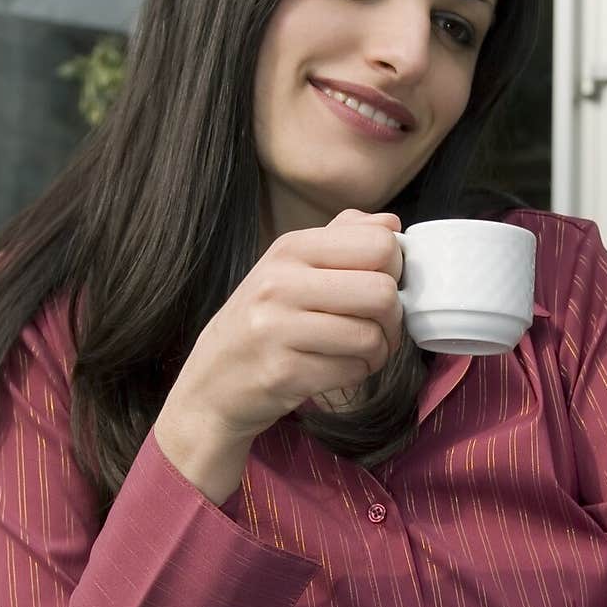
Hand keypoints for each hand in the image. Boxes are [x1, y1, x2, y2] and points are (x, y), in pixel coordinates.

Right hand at [154, 210, 402, 500]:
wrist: (211, 383)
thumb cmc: (262, 322)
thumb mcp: (291, 268)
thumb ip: (342, 239)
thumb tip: (391, 224)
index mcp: (290, 249)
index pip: (378, 244)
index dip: (395, 270)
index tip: (380, 285)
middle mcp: (280, 283)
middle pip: (382, 292)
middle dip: (391, 319)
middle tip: (377, 328)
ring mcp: (277, 329)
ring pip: (371, 337)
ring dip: (377, 352)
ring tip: (358, 353)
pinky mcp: (283, 373)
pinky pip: (351, 372)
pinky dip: (355, 375)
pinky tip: (337, 370)